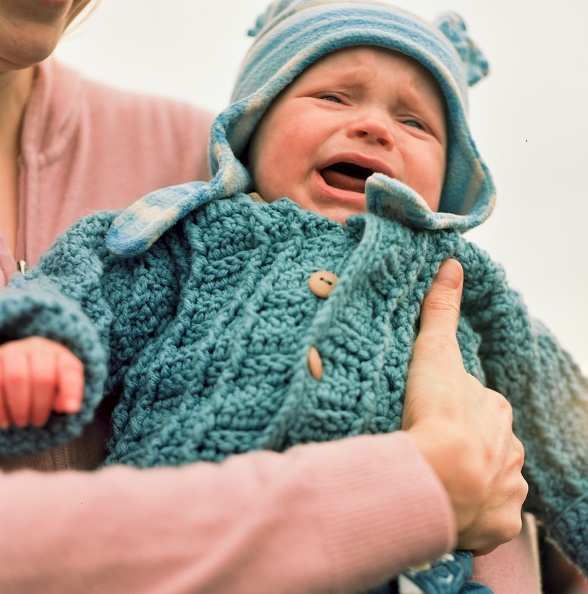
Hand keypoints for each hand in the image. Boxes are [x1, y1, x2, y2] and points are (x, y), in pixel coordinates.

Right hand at [0, 337, 83, 428]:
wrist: (19, 365)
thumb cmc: (45, 380)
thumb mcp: (60, 387)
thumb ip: (67, 396)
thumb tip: (69, 408)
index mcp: (59, 354)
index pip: (69, 369)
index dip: (72, 390)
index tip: (71, 410)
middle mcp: (37, 348)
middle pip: (42, 377)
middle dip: (40, 405)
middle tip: (38, 422)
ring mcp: (13, 351)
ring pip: (16, 378)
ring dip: (19, 406)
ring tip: (21, 422)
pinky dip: (1, 407)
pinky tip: (5, 421)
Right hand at [402, 259, 527, 553]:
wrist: (439, 476)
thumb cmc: (436, 413)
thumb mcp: (434, 353)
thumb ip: (441, 310)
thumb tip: (453, 263)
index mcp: (495, 410)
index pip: (480, 404)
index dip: (458, 408)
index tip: (435, 415)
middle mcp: (510, 448)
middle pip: (489, 441)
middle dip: (469, 444)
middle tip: (435, 447)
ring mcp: (507, 487)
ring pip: (494, 478)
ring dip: (474, 478)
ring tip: (441, 479)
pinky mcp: (499, 522)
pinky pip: (491, 516)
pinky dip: (476, 513)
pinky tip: (452, 508)